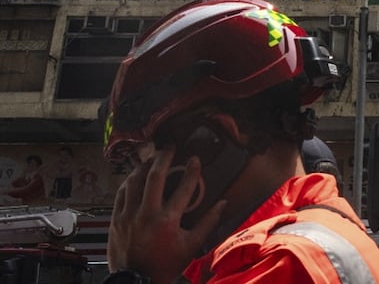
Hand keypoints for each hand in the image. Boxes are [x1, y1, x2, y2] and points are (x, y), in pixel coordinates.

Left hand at [107, 147, 225, 282]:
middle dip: (164, 158)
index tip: (195, 159)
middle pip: (155, 177)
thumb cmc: (164, 265)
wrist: (136, 282)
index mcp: (168, 220)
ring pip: (134, 182)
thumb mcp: (191, 246)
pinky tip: (135, 177)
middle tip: (170, 147)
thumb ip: (208, 223)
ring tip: (152, 159)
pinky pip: (120, 194)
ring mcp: (128, 216)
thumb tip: (222, 205)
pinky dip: (128, 182)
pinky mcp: (116, 220)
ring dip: (144, 167)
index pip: (184, 188)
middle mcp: (147, 214)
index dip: (192, 170)